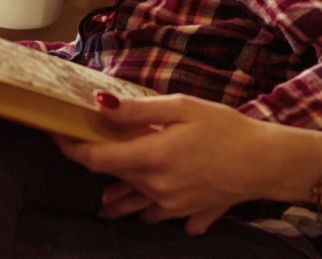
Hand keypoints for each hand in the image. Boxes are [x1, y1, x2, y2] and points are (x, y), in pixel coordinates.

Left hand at [55, 94, 321, 234]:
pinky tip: (152, 205)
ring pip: (132, 202)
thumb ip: (137, 109)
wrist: (266, 162)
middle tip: (84, 147)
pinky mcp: (188, 214)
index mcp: (150, 157)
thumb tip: (98, 106)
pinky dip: (150, 209)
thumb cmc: (224, 127)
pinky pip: (160, 215)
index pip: (95, 158)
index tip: (55, 133)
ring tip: (104, 201)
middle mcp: (155, 187)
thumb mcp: (180, 107)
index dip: (70, 147)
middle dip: (95, 165)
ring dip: (117, 196)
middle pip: (112, 178)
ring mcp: (171, 205)